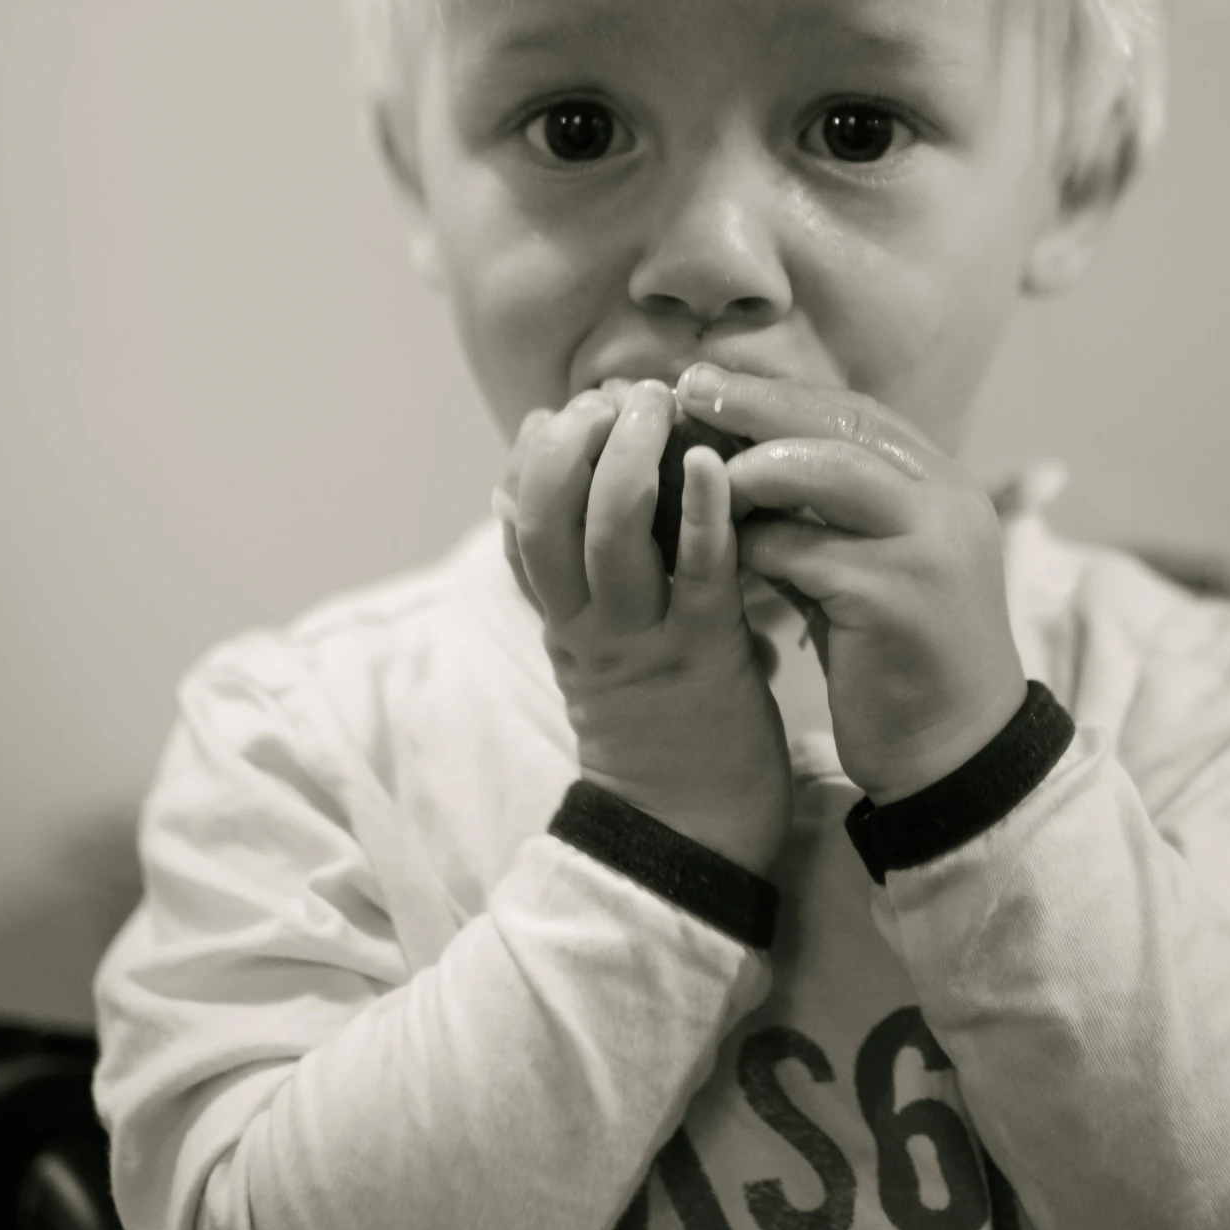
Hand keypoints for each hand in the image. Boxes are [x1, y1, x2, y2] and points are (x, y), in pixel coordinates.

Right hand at [497, 379, 791, 876]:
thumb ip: (582, 582)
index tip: (563, 409)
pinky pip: (695, 569)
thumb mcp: (601, 651)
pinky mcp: (705, 651)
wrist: (695, 835)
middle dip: (573, 439)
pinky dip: (700, 507)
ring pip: (609, 531)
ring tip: (652, 403)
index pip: (518, 519)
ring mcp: (642, 636)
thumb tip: (549, 504)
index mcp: (562, 618)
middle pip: (548, 513)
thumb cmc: (663, 728)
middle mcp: (587, 623)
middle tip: (614, 394)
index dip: (533, 456)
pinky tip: (710, 459)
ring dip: (628, 455)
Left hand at [678, 365, 1027, 802]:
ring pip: (828, 469)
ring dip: (753, 468)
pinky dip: (755, 549)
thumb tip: (731, 457)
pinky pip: (806, 551)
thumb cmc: (894, 656)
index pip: (855, 412)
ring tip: (700, 474)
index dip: (779, 392)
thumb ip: (819, 513)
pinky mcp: (899, 598)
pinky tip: (722, 559)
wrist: (953, 755)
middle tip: (687, 390)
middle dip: (757, 403)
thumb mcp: (865, 564)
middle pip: (843, 422)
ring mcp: (931, 547)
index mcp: (943, 485)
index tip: (711, 381)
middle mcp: (949, 502)